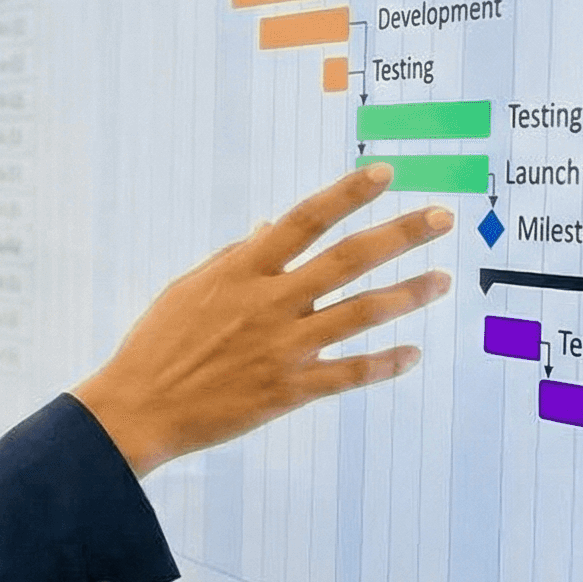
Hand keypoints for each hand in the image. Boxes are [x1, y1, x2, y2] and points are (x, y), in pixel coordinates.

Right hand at [72, 164, 453, 477]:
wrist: (140, 408)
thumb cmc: (157, 344)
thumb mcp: (188, 289)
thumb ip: (234, 259)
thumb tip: (268, 229)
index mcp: (242, 272)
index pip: (305, 221)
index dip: (347, 193)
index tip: (385, 173)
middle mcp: (270, 304)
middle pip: (348, 260)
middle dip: (400, 234)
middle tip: (441, 217)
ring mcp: (284, 347)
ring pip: (361, 313)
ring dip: (408, 294)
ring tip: (442, 280)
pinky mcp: (289, 390)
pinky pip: (350, 374)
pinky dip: (385, 364)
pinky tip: (413, 354)